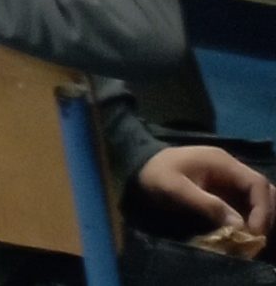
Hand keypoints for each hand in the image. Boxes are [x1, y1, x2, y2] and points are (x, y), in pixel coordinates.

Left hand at [137, 145, 275, 236]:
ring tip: (250, 237)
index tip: (254, 232)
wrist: (138, 165)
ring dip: (259, 217)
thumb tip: (238, 225)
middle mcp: (230, 168)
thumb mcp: (175, 189)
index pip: (257, 183)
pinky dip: (249, 218)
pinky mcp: (223, 190)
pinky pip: (245, 203)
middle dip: (265, 214)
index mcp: (221, 162)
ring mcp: (228, 178)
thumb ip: (206, 204)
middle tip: (255, 238)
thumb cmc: (155, 174)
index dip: (262, 209)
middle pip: (264, 190)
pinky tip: (242, 233)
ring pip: (258, 197)